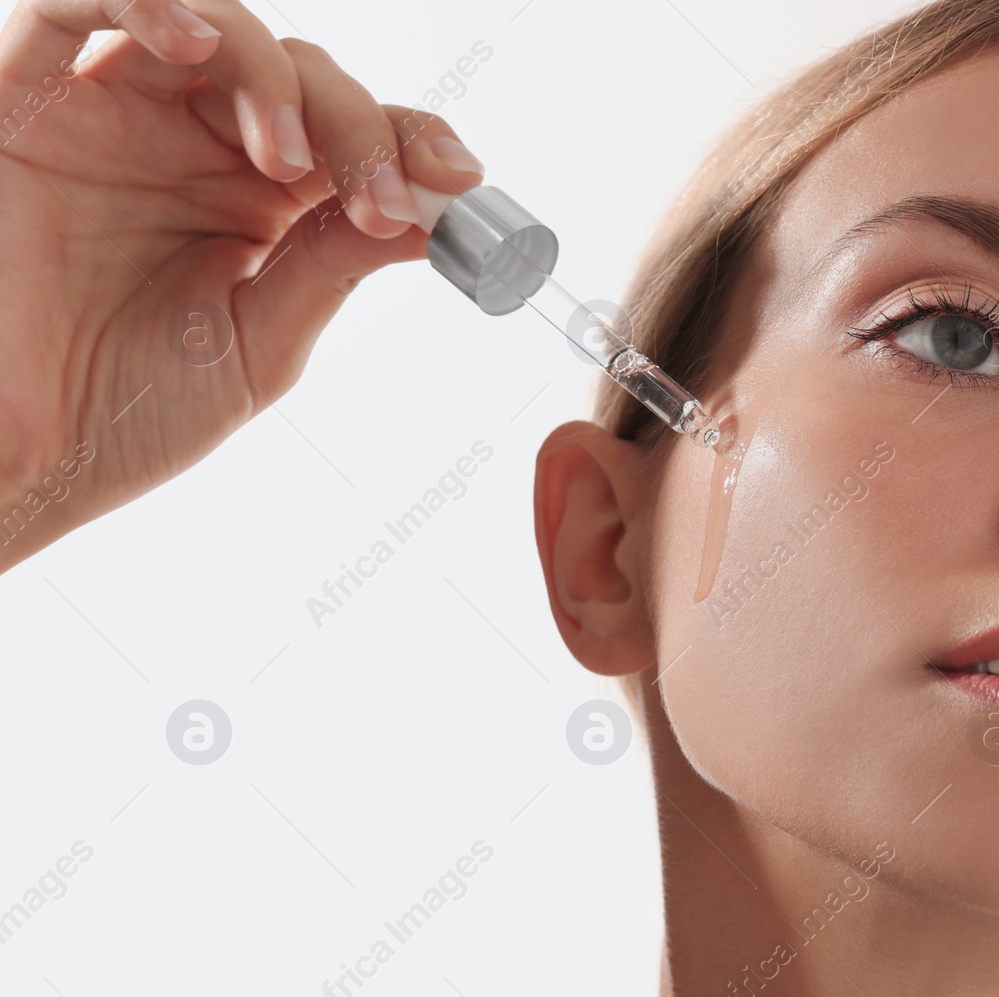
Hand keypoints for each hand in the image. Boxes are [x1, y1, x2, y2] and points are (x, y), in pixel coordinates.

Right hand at [0, 0, 484, 567]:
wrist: (15, 456)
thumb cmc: (125, 411)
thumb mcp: (259, 346)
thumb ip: (331, 267)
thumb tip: (429, 214)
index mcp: (264, 200)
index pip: (355, 137)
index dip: (413, 141)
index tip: (461, 178)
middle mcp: (200, 143)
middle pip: (307, 77)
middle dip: (360, 128)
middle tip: (380, 198)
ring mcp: (121, 112)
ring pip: (221, 32)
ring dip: (275, 76)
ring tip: (289, 160)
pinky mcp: (31, 95)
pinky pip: (75, 4)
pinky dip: (147, 1)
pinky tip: (196, 47)